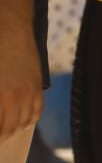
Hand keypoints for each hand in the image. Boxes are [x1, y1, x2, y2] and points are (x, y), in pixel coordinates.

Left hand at [0, 20, 42, 140]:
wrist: (9, 28)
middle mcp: (14, 98)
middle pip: (6, 130)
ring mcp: (28, 93)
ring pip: (21, 124)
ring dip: (10, 132)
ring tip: (3, 134)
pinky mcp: (36, 86)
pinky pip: (35, 112)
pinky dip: (27, 122)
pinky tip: (19, 124)